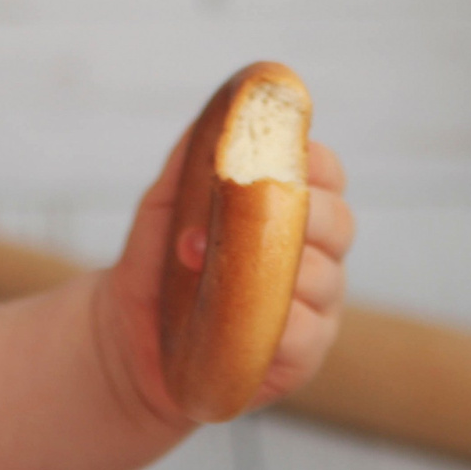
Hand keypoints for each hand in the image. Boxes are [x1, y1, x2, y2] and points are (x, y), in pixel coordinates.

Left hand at [92, 118, 355, 429]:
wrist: (130, 337)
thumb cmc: (156, 263)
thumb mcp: (165, 202)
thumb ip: (193, 156)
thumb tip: (223, 113)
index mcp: (292, 210)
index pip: (327, 174)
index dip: (313, 161)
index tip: (281, 155)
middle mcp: (315, 256)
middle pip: (340, 221)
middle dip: (302, 210)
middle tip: (249, 214)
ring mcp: (315, 307)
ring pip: (326, 277)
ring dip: (273, 268)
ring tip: (212, 268)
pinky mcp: (303, 356)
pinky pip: (309, 332)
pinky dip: (277, 322)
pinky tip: (239, 317)